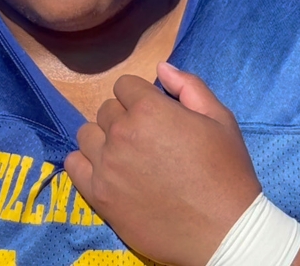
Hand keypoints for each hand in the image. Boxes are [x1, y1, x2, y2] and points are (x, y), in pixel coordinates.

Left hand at [65, 64, 260, 265]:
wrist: (224, 231)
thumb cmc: (227, 173)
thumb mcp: (220, 120)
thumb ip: (189, 86)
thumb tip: (160, 67)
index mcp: (149, 110)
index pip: (124, 86)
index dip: (141, 97)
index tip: (155, 114)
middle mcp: (121, 133)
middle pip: (106, 109)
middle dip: (125, 116)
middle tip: (147, 139)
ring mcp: (106, 165)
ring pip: (87, 134)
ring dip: (103, 138)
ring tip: (126, 155)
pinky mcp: (98, 195)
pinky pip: (73, 165)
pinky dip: (85, 162)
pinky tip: (106, 170)